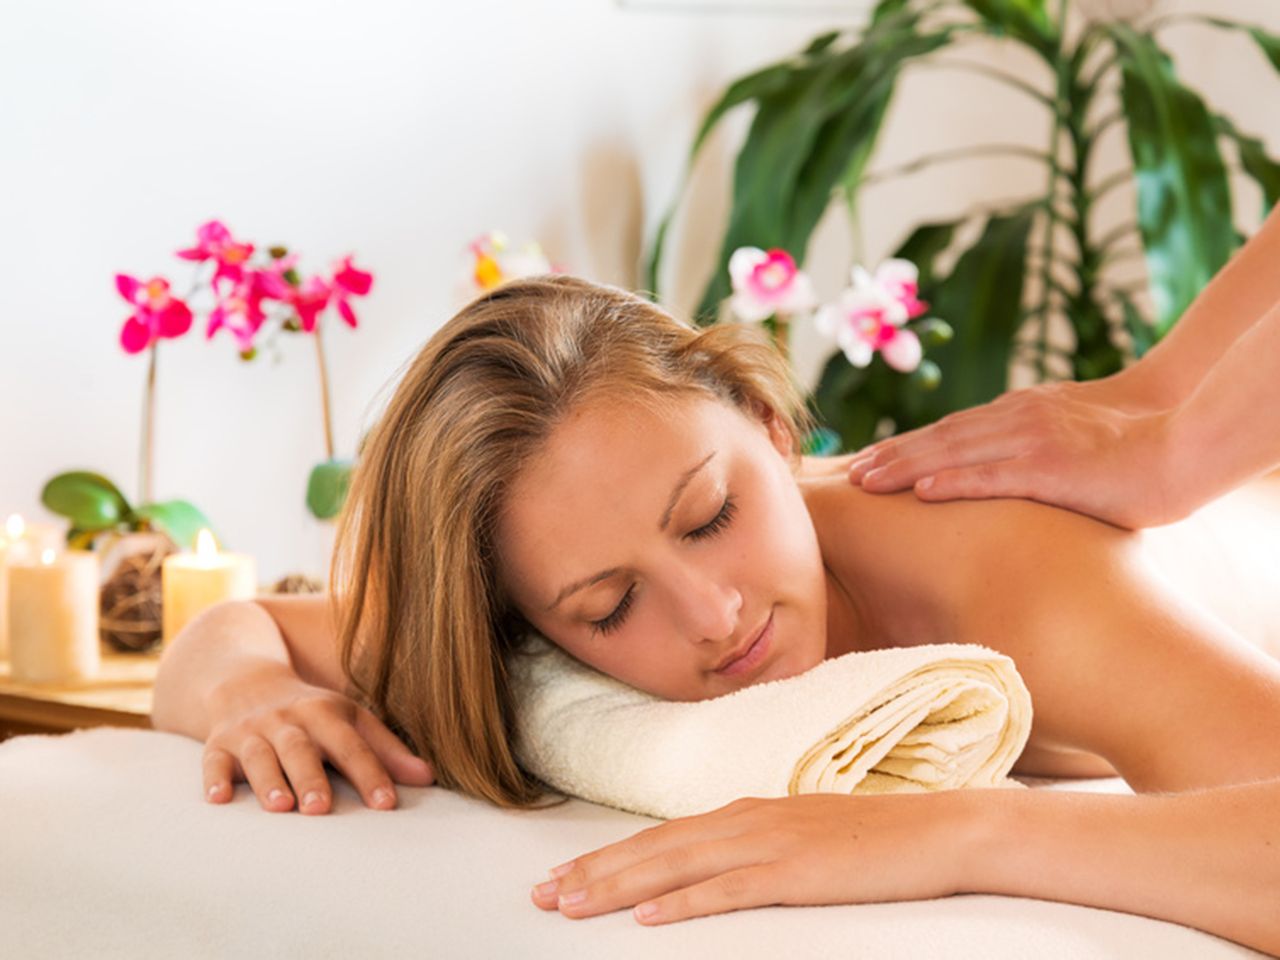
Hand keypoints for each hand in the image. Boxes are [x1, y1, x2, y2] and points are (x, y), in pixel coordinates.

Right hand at [202, 664, 435, 814]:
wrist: (246, 680)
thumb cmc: (311, 712)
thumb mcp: (349, 720)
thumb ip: (387, 750)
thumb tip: (428, 778)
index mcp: (326, 713)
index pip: (352, 744)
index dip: (370, 773)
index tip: (386, 803)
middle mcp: (288, 721)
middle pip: (302, 748)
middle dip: (312, 777)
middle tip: (321, 810)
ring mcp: (252, 732)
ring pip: (260, 755)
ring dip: (269, 780)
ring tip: (280, 807)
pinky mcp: (219, 744)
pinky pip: (213, 760)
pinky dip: (214, 779)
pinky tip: (218, 800)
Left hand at [530, 791, 978, 924]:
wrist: (938, 830)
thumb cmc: (873, 840)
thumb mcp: (801, 837)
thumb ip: (754, 846)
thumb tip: (710, 867)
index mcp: (746, 813)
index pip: (660, 837)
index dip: (608, 857)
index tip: (564, 877)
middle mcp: (747, 821)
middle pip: (653, 849)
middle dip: (593, 873)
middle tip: (542, 895)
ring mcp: (770, 844)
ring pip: (675, 866)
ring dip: (619, 886)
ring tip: (571, 903)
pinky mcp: (796, 873)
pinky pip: (728, 890)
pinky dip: (682, 902)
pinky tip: (649, 917)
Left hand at [845, 376, 1185, 528]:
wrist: (1182, 437)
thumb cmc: (1132, 443)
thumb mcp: (1069, 438)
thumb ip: (1030, 448)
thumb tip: (1005, 469)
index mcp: (1019, 413)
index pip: (949, 431)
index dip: (906, 446)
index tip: (869, 462)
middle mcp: (1016, 419)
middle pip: (938, 438)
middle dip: (890, 456)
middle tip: (847, 475)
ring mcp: (1032, 440)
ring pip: (953, 452)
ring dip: (904, 467)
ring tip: (865, 482)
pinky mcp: (1052, 467)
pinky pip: (993, 475)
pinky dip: (954, 480)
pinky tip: (921, 491)